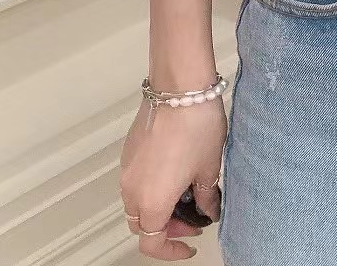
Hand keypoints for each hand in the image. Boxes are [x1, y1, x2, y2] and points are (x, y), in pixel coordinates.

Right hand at [118, 95, 227, 260]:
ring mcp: (127, 168)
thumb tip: (208, 210)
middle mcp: (132, 189)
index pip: (152, 243)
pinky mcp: (129, 150)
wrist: (180, 88)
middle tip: (192, 216)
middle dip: (166, 227)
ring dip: (157, 206)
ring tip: (187, 190)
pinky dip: (152, 185)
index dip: (172, 250)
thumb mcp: (209, 168)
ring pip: (136, 202)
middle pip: (141, 224)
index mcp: (152, 202)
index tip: (191, 243)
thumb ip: (206, 197)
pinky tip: (176, 169)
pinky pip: (135, 179)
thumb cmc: (196, 127)